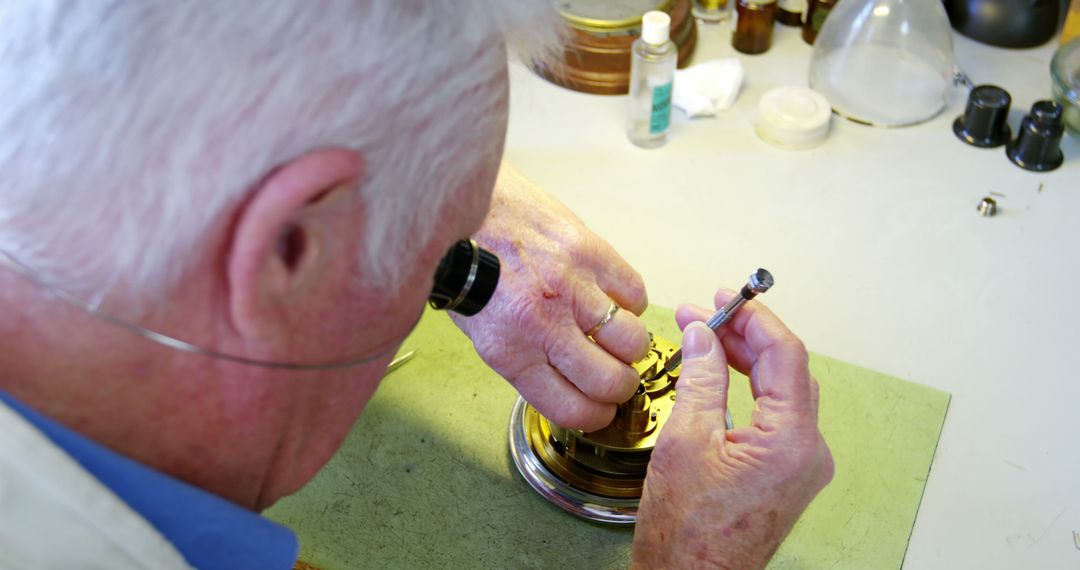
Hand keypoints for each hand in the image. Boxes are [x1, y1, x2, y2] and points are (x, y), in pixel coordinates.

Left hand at [451, 163, 649, 430]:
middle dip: (620, 387)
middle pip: (611, 381)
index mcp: (511, 352)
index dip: (595, 417)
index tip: (600, 410)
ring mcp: (572, 286)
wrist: (455, 208)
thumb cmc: (464, 268)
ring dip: (630, 346)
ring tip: (616, 335)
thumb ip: (524, 361)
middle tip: (616, 376)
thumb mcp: (481, 332)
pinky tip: (610, 297)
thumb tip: (564, 385)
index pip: (573, 409)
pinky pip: (635, 292)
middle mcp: (545, 324)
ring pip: (633, 341)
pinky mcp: (590, 251)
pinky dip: (630, 301)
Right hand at [632, 291, 833, 568]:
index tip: (723, 299)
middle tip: (704, 315)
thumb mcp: (685, 441)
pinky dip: (749, 389)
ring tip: (705, 338)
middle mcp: (808, 453)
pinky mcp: (788, 475)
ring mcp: (801, 466)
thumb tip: (703, 335)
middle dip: (745, 336)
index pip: (785, 355)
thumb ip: (700, 378)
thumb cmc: (687, 531)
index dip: (753, 320)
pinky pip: (777, 417)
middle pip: (786, 370)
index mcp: (791, 442)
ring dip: (746, 360)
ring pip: (783, 392)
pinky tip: (720, 376)